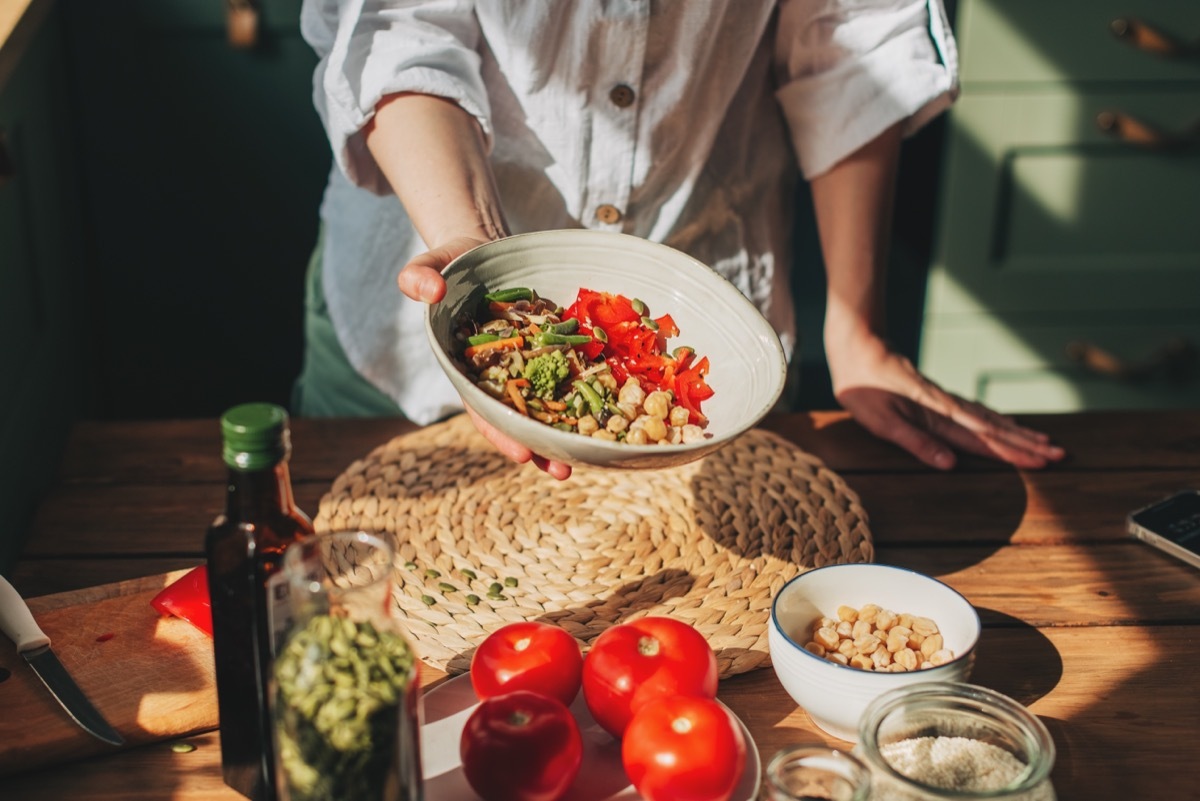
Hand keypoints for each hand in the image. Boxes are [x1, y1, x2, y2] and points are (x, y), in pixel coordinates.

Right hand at [398, 237, 572, 480]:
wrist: (487, 252)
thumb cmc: (456, 261)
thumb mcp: (435, 263)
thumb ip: (421, 276)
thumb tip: (426, 290)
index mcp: (467, 366)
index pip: (482, 406)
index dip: (500, 431)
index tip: (520, 452)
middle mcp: (501, 372)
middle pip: (520, 417)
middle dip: (540, 447)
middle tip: (562, 471)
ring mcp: (530, 363)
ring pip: (550, 403)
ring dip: (568, 431)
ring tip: (593, 455)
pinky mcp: (555, 347)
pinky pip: (574, 371)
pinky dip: (590, 392)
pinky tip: (611, 410)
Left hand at [828, 336, 1065, 469]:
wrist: (858, 348)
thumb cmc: (863, 389)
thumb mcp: (882, 422)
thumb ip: (916, 443)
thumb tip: (951, 465)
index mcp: (939, 416)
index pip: (984, 440)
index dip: (1014, 453)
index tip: (1043, 462)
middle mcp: (949, 408)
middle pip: (995, 429)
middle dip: (1026, 444)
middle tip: (1059, 455)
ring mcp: (945, 401)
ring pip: (990, 419)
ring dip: (1017, 432)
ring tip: (1044, 442)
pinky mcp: (938, 397)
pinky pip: (977, 412)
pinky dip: (996, 420)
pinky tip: (1006, 423)